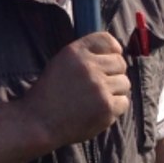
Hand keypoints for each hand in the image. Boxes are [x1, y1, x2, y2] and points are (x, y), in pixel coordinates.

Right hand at [21, 32, 129, 146]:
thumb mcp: (59, 64)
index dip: (112, 49)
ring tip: (95, 99)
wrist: (38, 122)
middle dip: (113, 73)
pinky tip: (97, 110)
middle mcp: (88, 67)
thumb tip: (113, 53)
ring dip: (114, 91)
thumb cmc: (48, 95)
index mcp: (74, 52)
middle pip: (120, 62)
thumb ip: (84, 56)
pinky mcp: (107, 107)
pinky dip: (114, 107)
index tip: (111, 57)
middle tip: (99, 85)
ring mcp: (99, 87)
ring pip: (124, 83)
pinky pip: (124, 101)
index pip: (107, 40)